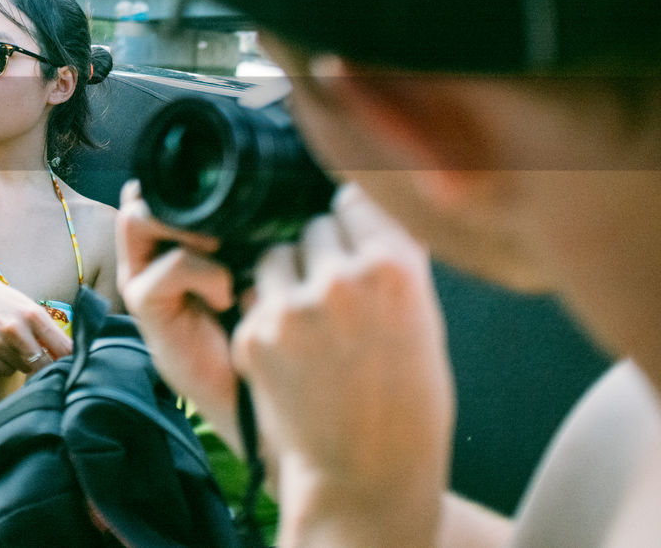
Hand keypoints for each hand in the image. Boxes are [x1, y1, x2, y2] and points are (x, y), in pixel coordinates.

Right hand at [0, 266, 71, 376]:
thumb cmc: (0, 299)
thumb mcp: (26, 306)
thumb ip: (46, 329)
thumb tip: (71, 356)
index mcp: (33, 314)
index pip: (63, 350)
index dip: (70, 362)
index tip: (72, 366)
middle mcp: (15, 329)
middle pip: (43, 366)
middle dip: (44, 365)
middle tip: (39, 358)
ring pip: (22, 369)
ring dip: (22, 362)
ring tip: (11, 344)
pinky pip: (2, 370)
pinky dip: (3, 364)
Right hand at [115, 180, 240, 444]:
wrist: (256, 389)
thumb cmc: (262, 323)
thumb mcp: (259, 263)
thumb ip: (250, 227)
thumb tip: (278, 182)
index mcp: (177, 238)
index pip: (162, 188)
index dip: (184, 180)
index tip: (232, 191)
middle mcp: (151, 253)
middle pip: (141, 196)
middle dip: (181, 199)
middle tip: (226, 220)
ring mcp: (142, 277)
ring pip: (138, 219)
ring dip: (183, 225)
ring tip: (222, 247)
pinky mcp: (145, 305)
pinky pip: (169, 265)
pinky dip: (205, 273)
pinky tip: (227, 294)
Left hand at [232, 184, 451, 546]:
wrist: (367, 478)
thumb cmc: (406, 403)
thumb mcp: (423, 320)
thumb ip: (391, 259)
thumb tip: (361, 201)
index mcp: (396, 270)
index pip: (356, 200)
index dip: (354, 223)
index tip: (355, 242)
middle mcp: (343, 280)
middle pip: (314, 226)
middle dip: (320, 255)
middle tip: (335, 300)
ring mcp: (293, 307)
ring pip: (275, 255)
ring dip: (285, 279)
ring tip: (311, 327)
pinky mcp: (254, 335)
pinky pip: (254, 296)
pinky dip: (265, 316)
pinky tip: (291, 354)